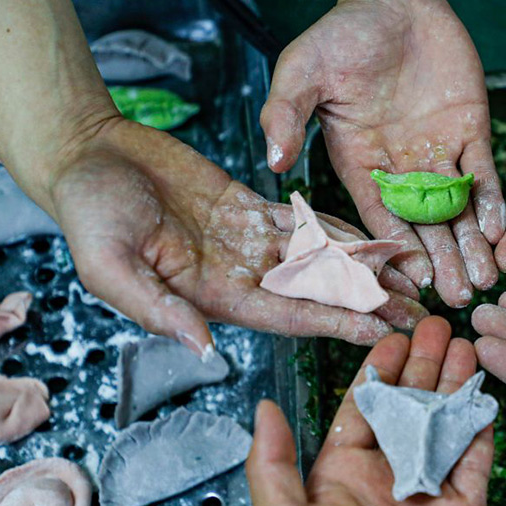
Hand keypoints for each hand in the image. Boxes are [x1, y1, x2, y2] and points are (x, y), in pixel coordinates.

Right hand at [48, 119, 426, 350]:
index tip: (377, 331)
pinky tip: (371, 236)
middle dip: (365, 304)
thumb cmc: (89, 210)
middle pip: (316, 294)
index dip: (333, 322)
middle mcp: (239, 274)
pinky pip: (303, 222)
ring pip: (318, 259)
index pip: (287, 315)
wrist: (90, 156)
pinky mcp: (249, 210)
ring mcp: (247, 243)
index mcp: (213, 295)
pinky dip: (338, 229)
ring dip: (362, 268)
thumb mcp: (110, 263)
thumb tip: (205, 349)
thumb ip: (157, 307)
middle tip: (416, 312)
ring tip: (409, 276)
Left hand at [246, 316, 492, 505]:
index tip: (395, 336)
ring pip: (444, 426)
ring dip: (456, 385)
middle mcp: (386, 479)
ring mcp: (427, 494)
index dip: (380, 371)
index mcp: (340, 477)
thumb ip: (272, 463)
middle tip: (440, 325)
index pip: (363, 410)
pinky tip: (483, 392)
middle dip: (425, 365)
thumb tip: (262, 408)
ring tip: (467, 345)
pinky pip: (474, 461)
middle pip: (409, 408)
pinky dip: (481, 425)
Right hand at [261, 0, 503, 307]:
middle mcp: (399, 168)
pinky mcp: (469, 132)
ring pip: (454, 209)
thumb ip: (286, 114)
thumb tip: (271, 160)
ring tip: (486, 279)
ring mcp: (436, 152)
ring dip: (470, 244)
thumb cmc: (342, 33)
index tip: (408, 283)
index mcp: (358, 163)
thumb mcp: (303, 70)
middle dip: (440, 262)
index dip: (392, 251)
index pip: (376, 216)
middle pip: (421, 226)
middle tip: (458, 299)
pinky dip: (490, 201)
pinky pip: (481, 173)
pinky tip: (499, 229)